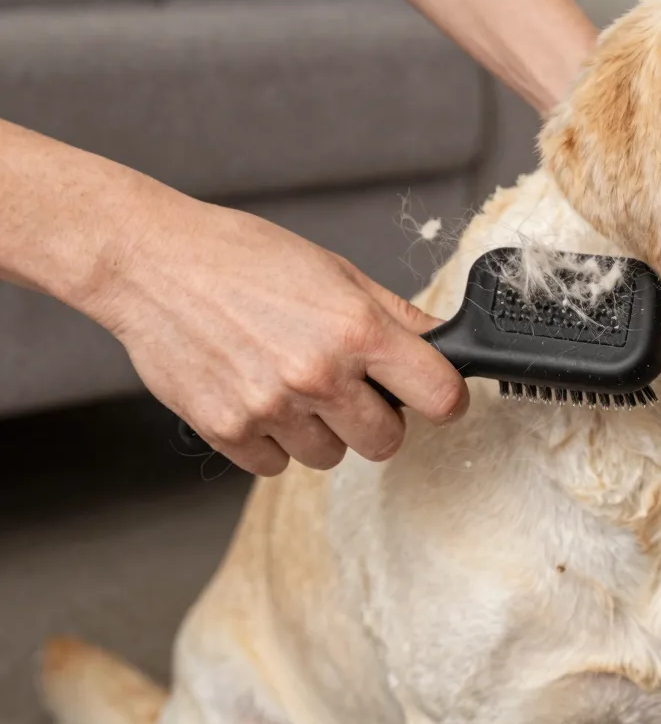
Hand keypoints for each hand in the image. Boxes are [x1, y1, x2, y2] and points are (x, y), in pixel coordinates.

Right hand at [91, 196, 467, 475]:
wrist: (151, 263)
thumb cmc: (243, 258)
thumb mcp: (336, 271)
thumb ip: (396, 315)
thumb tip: (445, 344)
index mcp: (357, 329)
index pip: (440, 396)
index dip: (445, 399)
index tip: (435, 397)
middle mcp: (318, 374)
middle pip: (387, 441)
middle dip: (378, 419)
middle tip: (352, 388)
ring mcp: (270, 407)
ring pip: (331, 457)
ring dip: (322, 430)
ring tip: (293, 384)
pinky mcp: (227, 430)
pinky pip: (277, 465)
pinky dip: (274, 441)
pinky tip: (258, 396)